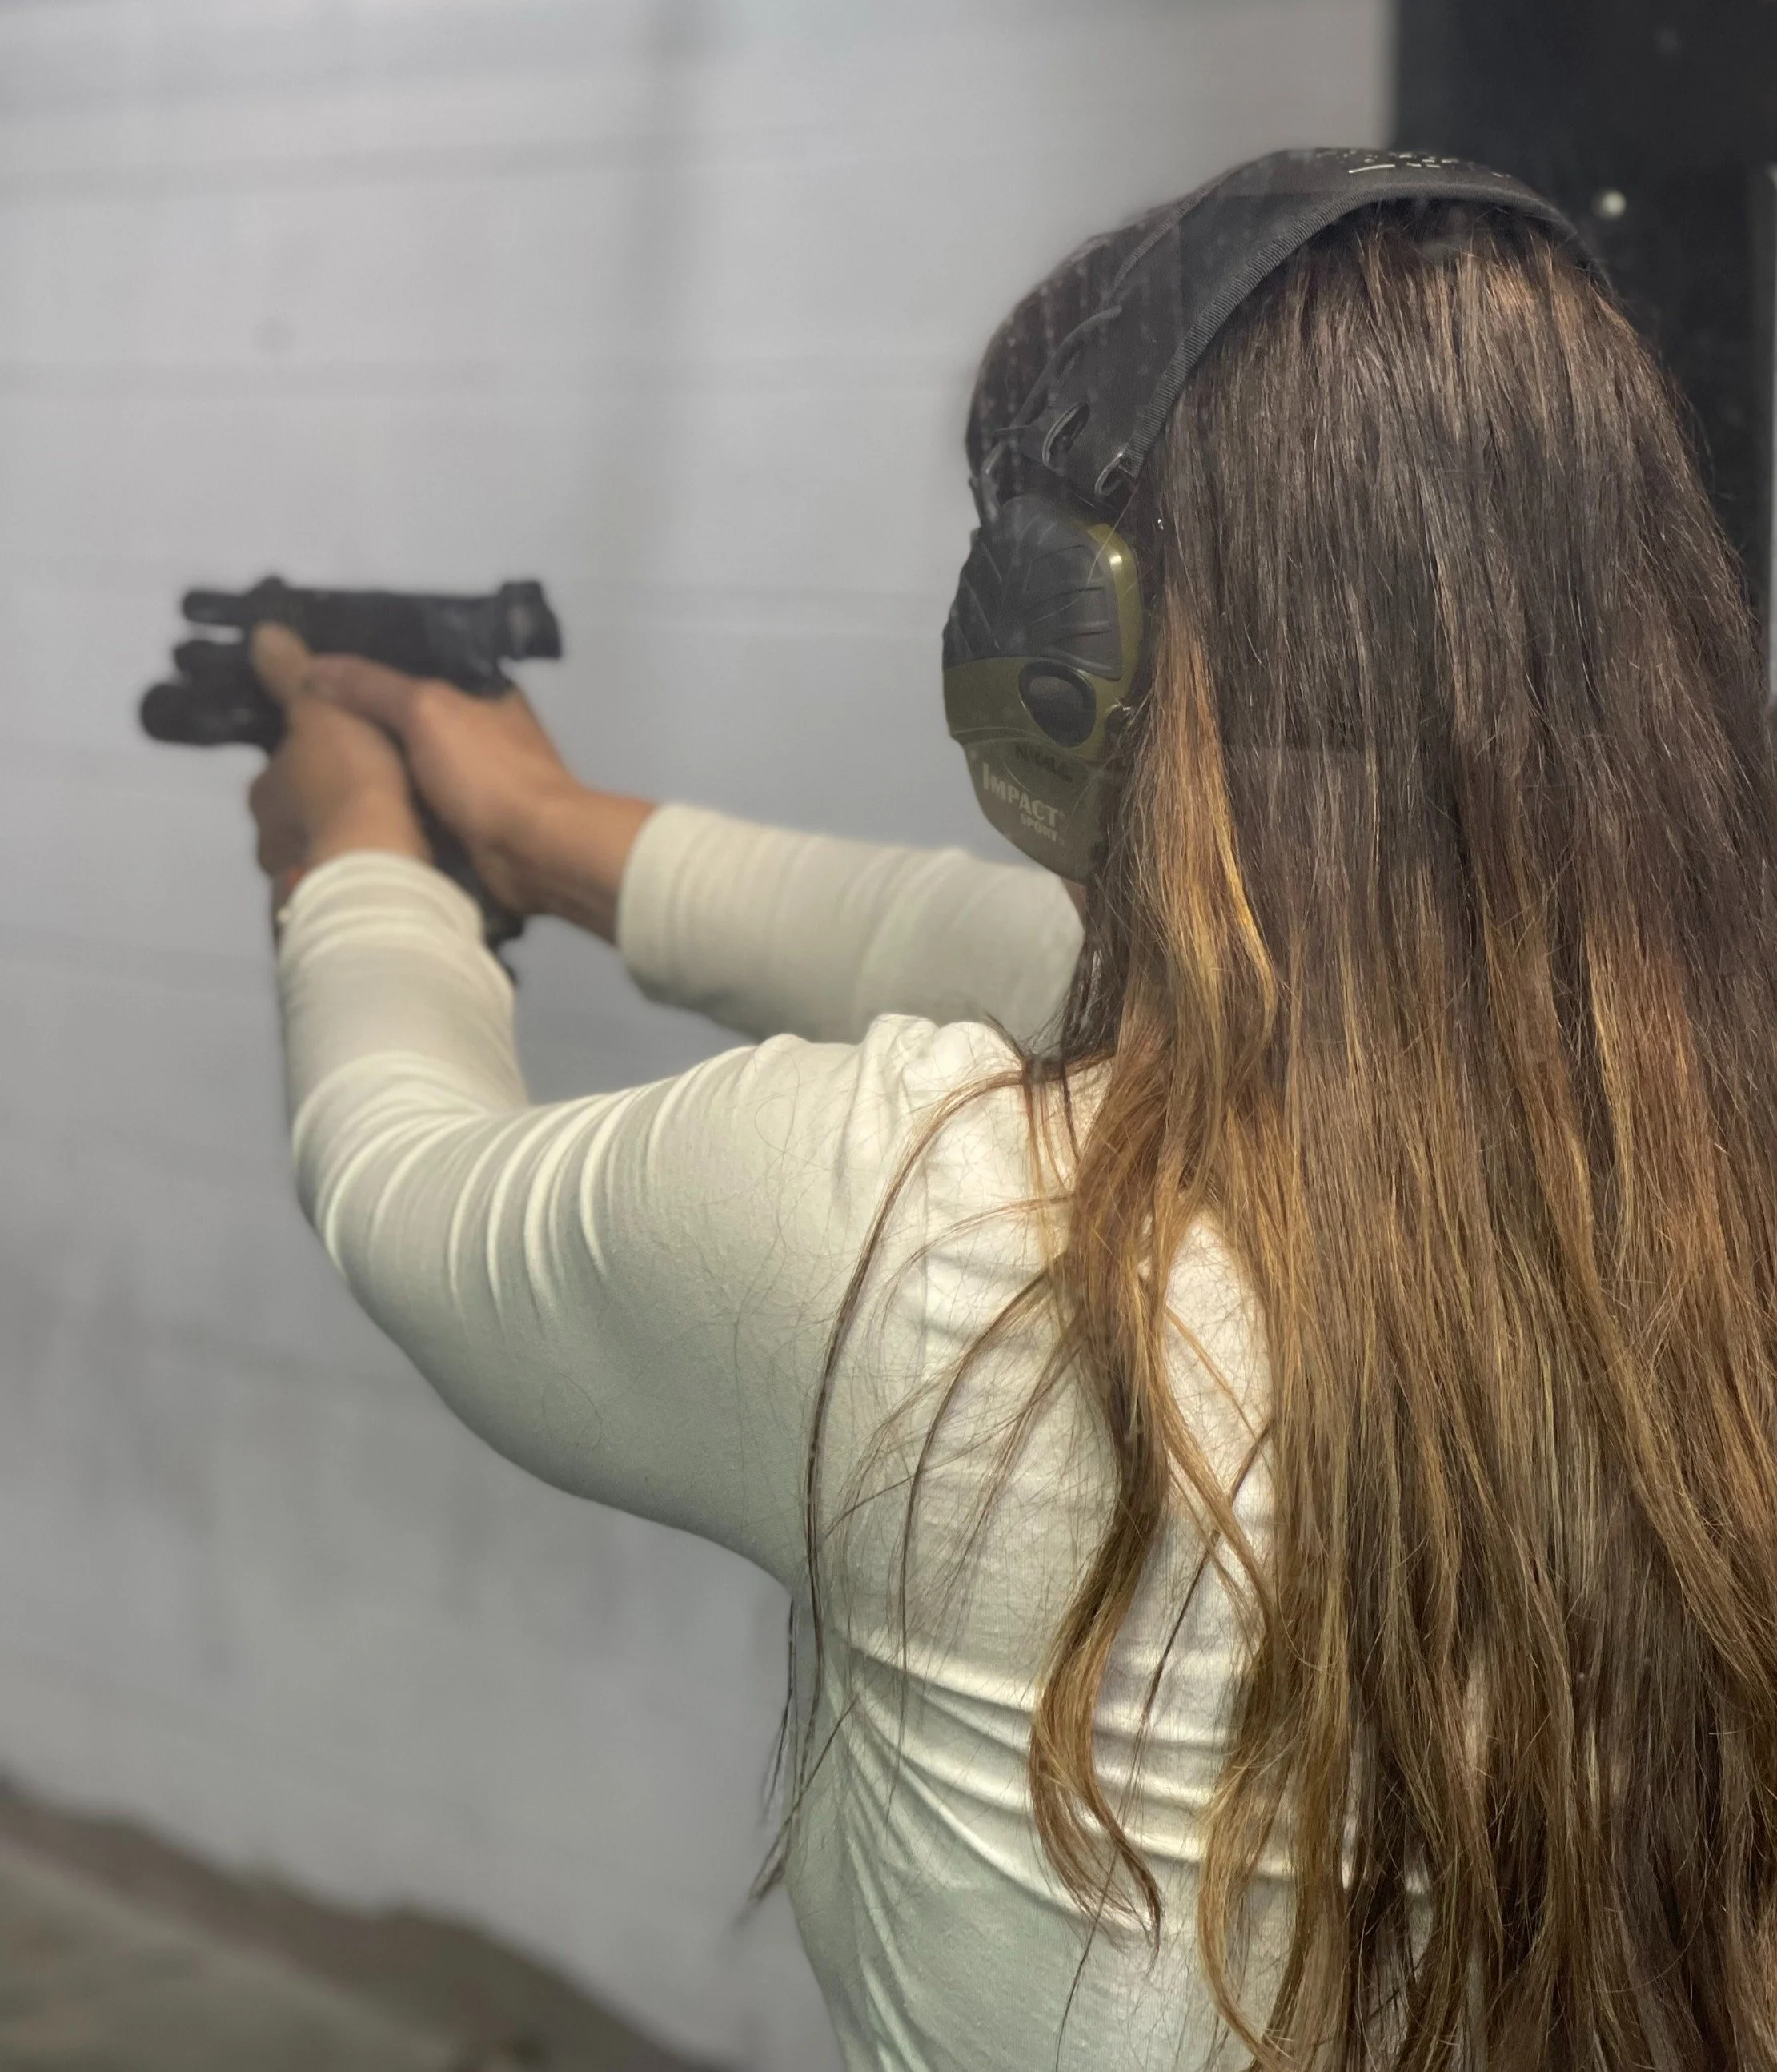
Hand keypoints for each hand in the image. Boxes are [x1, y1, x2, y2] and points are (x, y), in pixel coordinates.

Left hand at [248, 625, 428, 901]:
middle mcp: (271, 842)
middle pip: (298, 816)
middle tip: (372, 798)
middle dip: (325, 809)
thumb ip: (294, 677)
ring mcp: (300, 881)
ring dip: (346, 846)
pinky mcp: (335, 911)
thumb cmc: (349, 781)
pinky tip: (396, 868)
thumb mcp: (324, 712)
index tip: (341, 758)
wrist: (377, 863)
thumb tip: (262, 632)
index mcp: (265, 793)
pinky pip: (350, 884)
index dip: (307, 761)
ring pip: (323, 853)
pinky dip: (366, 875)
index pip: (280, 771)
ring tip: (392, 835)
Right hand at [301, 652, 653, 938]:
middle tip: (303, 725)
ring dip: (374, 772)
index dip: (371, 674)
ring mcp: (478, 784)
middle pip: (411, 723)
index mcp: (486, 694)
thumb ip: (372, 686)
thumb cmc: (486, 773)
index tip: (319, 679)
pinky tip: (345, 806)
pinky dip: (390, 808)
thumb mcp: (426, 711)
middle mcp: (484, 734)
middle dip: (366, 726)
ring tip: (309, 764)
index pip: (419, 671)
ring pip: (412, 770)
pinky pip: (418, 810)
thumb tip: (313, 666)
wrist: (534, 853)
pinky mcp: (469, 827)